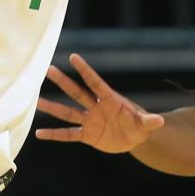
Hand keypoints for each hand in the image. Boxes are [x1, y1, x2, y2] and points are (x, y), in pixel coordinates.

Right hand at [35, 53, 164, 152]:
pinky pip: (68, 134)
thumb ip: (149, 121)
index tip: (73, 57)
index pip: (95, 82)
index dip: (85, 70)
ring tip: (34, 101)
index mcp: (110, 99)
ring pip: (67, 112)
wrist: (134, 138)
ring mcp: (90, 120)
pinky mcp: (87, 135)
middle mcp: (96, 107)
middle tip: (47, 68)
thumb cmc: (140, 125)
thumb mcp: (145, 124)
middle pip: (77, 92)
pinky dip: (54, 134)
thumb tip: (160, 121)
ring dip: (51, 106)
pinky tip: (39, 133)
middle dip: (63, 81)